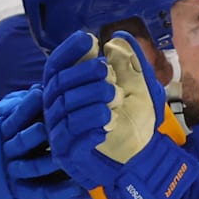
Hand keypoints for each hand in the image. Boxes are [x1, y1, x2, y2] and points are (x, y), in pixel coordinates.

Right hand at [42, 31, 197, 198]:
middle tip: (104, 70)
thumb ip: (128, 64)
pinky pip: (72, 138)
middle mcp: (58, 110)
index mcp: (67, 92)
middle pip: (59, 86)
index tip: (88, 40)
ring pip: (65, 110)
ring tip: (112, 97)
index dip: (68, 51)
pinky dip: (88, 127)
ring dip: (88, 99)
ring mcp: (61, 133)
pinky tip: (105, 123)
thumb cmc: (134, 124)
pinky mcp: (69, 155)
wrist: (142, 160)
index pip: (56, 67)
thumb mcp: (137, 89)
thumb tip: (118, 38)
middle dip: (81, 74)